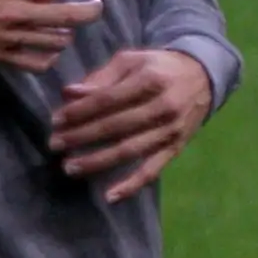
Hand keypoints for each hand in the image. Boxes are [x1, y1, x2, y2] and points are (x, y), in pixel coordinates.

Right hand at [0, 0, 115, 71]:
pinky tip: (50, 47)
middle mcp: (14, 10)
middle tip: (97, 7)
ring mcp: (7, 35)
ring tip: (68, 24)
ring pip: (54, 41)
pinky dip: (49, 57)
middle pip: (66, 16)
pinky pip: (35, 63)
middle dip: (90, 11)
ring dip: (68, 32)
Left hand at [50, 48, 213, 203]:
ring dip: (97, 161)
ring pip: (129, 150)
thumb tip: (69, 93)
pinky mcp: (176, 148)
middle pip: (115, 126)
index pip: (107, 99)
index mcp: (150, 80)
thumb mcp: (131, 61)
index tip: (55, 121)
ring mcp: (170, 130)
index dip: (79, 112)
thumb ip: (101, 77)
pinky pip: (153, 170)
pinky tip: (110, 196)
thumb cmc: (158, 67)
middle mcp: (163, 106)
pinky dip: (132, 185)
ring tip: (69, 168)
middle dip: (80, 137)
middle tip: (54, 145)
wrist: (203, 77)